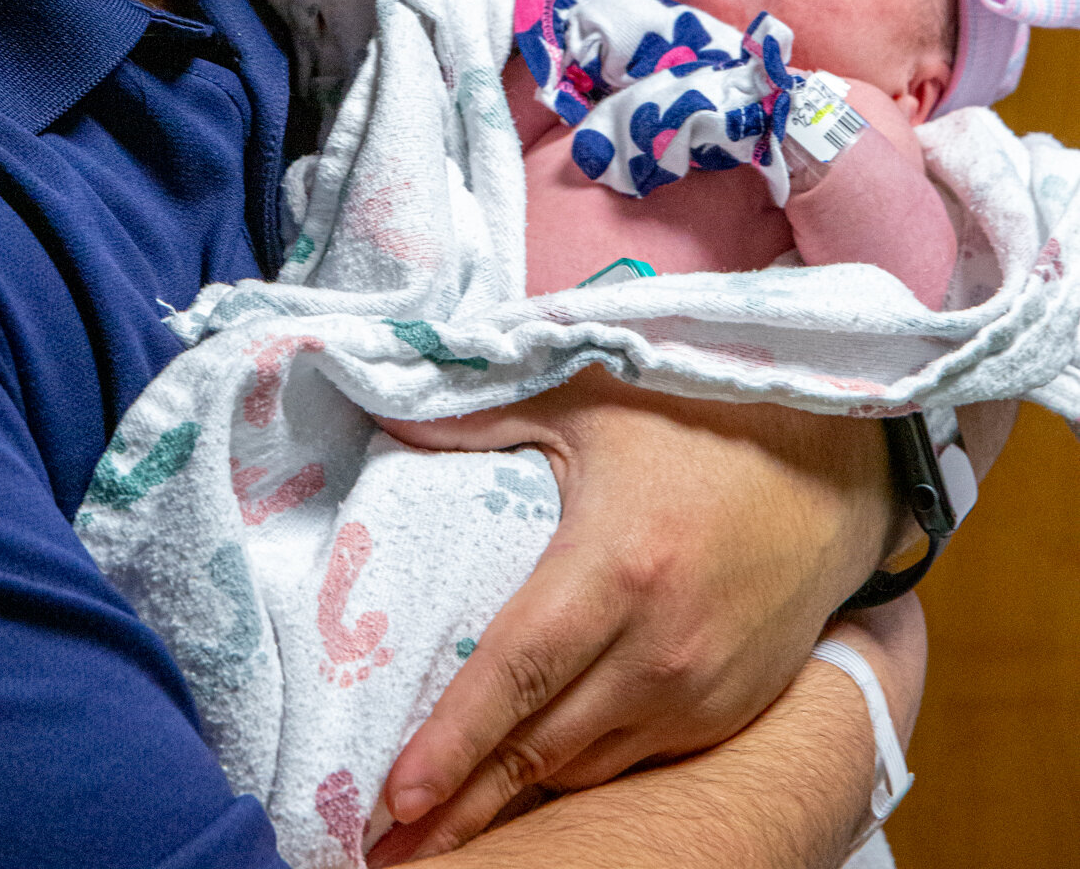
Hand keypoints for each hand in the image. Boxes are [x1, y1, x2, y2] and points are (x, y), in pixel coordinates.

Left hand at [372, 367, 893, 860]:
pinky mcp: (732, 712)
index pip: (514, 674)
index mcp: (617, 567)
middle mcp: (661, 647)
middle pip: (541, 750)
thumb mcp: (590, 395)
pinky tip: (534, 798)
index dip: (451, 744)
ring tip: (445, 837)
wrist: (836, 466)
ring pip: (589, 773)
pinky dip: (583, 782)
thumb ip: (482, 412)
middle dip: (461, 806)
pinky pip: (640, 766)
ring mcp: (703, 691)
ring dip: (519, 806)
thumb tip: (385, 410)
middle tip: (387, 845)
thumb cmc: (703, 420)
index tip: (392, 797)